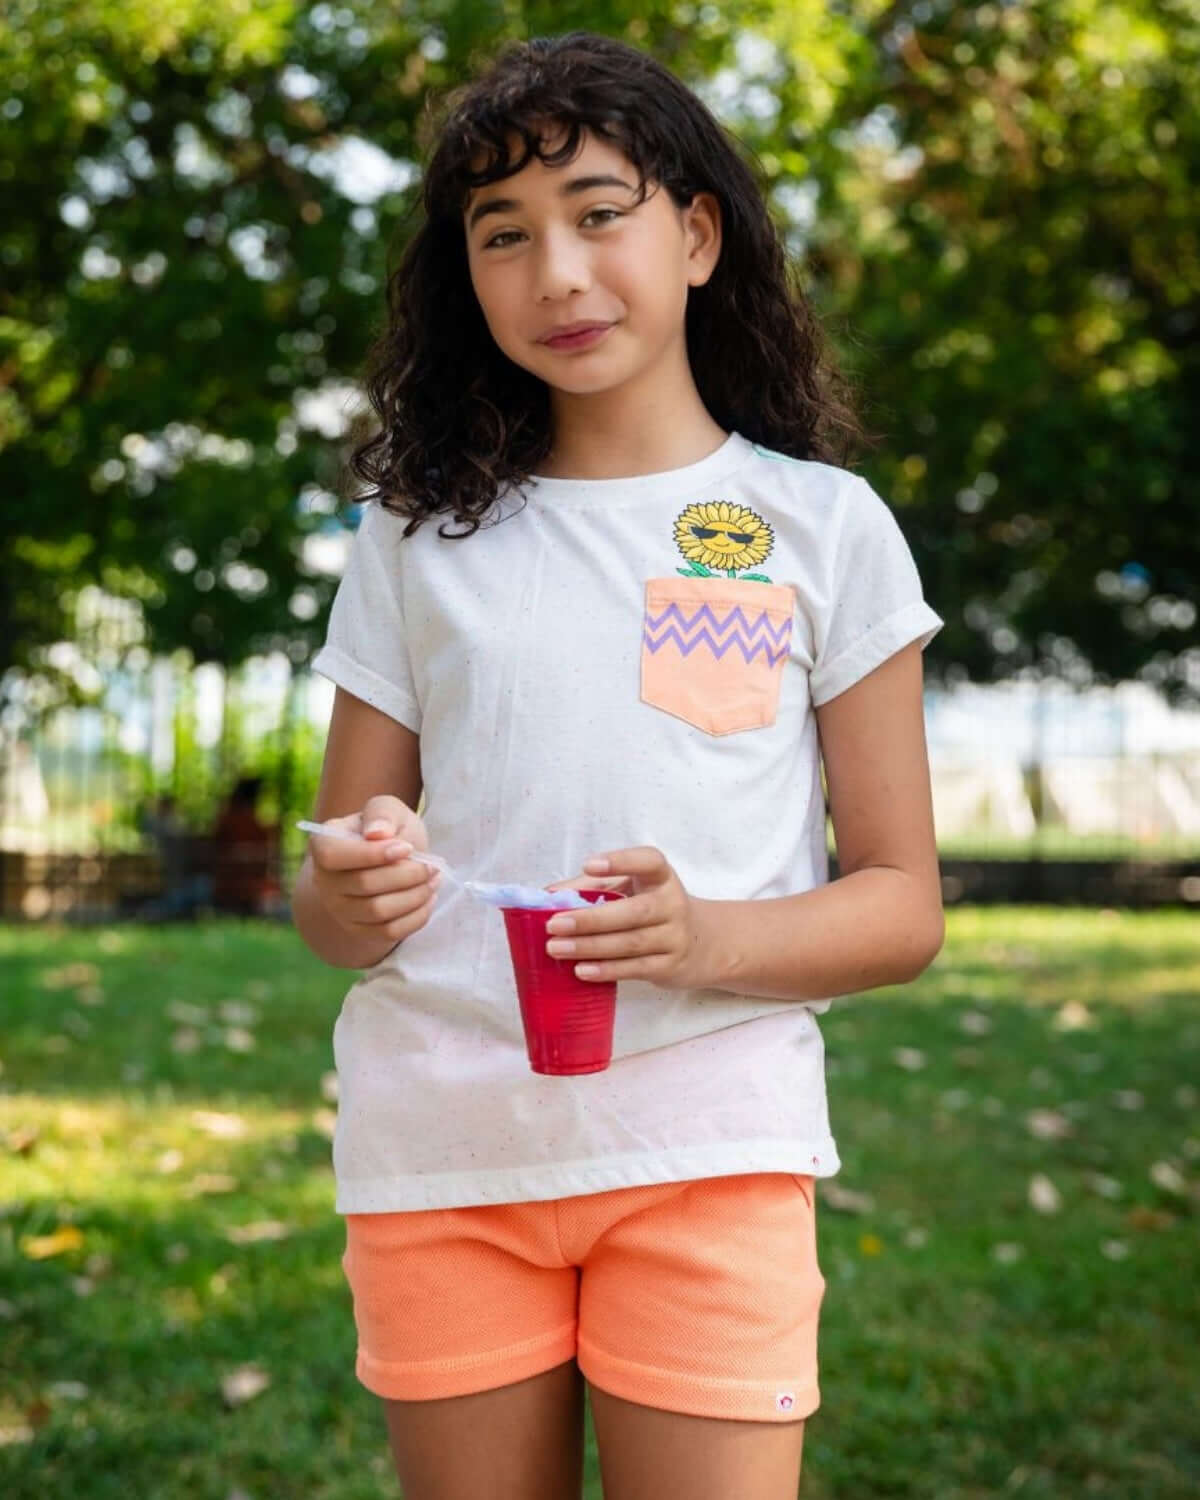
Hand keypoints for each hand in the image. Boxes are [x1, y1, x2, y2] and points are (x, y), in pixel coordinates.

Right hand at [307, 794, 438, 944]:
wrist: (389, 860)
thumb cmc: (388, 830)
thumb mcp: (387, 809)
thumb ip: (381, 814)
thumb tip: (377, 833)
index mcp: (323, 844)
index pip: (334, 856)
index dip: (371, 854)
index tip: (406, 848)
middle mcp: (323, 880)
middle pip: (364, 885)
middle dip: (406, 874)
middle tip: (431, 865)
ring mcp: (339, 909)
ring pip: (379, 911)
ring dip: (415, 895)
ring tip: (432, 879)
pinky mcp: (359, 929)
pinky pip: (389, 932)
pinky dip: (416, 916)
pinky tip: (428, 898)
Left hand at [543, 846, 717, 989]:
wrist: (704, 943)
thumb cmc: (655, 909)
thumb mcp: (633, 889)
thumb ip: (593, 886)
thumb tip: (548, 895)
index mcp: (662, 878)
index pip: (649, 862)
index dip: (621, 861)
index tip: (590, 865)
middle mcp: (673, 904)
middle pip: (633, 911)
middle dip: (590, 919)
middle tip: (554, 924)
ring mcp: (674, 937)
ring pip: (630, 943)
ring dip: (590, 947)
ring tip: (556, 948)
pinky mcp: (670, 966)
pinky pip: (635, 969)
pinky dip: (606, 970)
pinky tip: (581, 970)